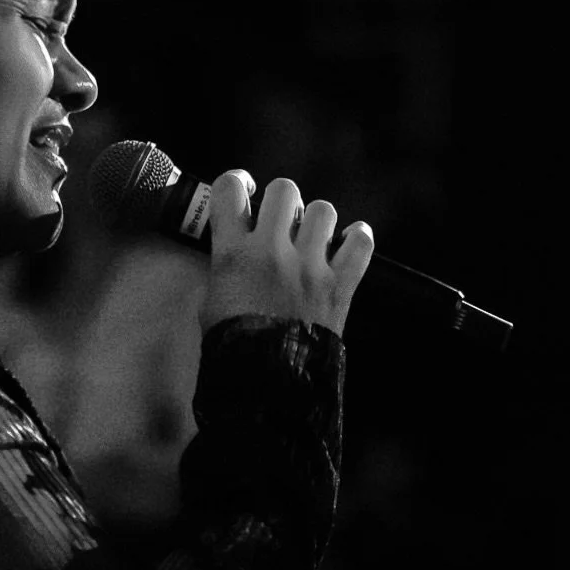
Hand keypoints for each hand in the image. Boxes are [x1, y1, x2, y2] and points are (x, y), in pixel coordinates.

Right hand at [199, 170, 374, 336]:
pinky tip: (348, 243)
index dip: (235, 184)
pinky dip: (357, 239)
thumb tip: (234, 255)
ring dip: (317, 220)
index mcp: (233, 255)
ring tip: (312, 238)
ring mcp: (310, 267)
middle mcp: (273, 252)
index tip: (243, 192)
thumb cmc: (233, 349)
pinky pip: (360, 243)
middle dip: (282, 201)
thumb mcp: (209, 304)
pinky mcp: (339, 286)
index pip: (229, 191)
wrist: (269, 385)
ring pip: (323, 210)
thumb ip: (223, 270)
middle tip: (280, 220)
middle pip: (284, 190)